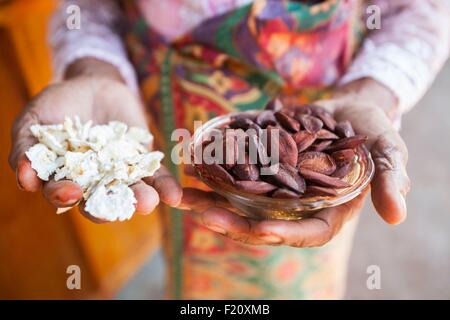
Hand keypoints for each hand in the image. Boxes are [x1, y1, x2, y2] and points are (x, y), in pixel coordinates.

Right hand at [9, 58, 181, 221]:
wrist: (93, 84)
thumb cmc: (58, 105)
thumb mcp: (34, 122)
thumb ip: (26, 149)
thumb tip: (25, 181)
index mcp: (64, 179)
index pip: (62, 195)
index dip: (64, 196)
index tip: (70, 192)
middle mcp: (94, 183)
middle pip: (100, 202)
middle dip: (108, 207)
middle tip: (116, 210)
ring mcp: (121, 173)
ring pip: (131, 192)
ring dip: (141, 200)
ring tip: (148, 202)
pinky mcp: (144, 161)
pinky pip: (156, 177)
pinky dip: (165, 187)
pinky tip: (173, 196)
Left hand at [178, 78, 409, 246]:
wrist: (349, 107)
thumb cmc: (373, 130)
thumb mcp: (387, 150)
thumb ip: (389, 179)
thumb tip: (396, 216)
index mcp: (329, 211)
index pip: (307, 234)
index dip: (285, 235)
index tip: (260, 230)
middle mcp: (299, 206)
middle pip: (265, 224)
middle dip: (235, 224)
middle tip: (205, 215)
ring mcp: (278, 190)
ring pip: (243, 205)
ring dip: (213, 203)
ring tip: (183, 197)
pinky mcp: (263, 170)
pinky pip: (237, 179)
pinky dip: (214, 176)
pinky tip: (191, 169)